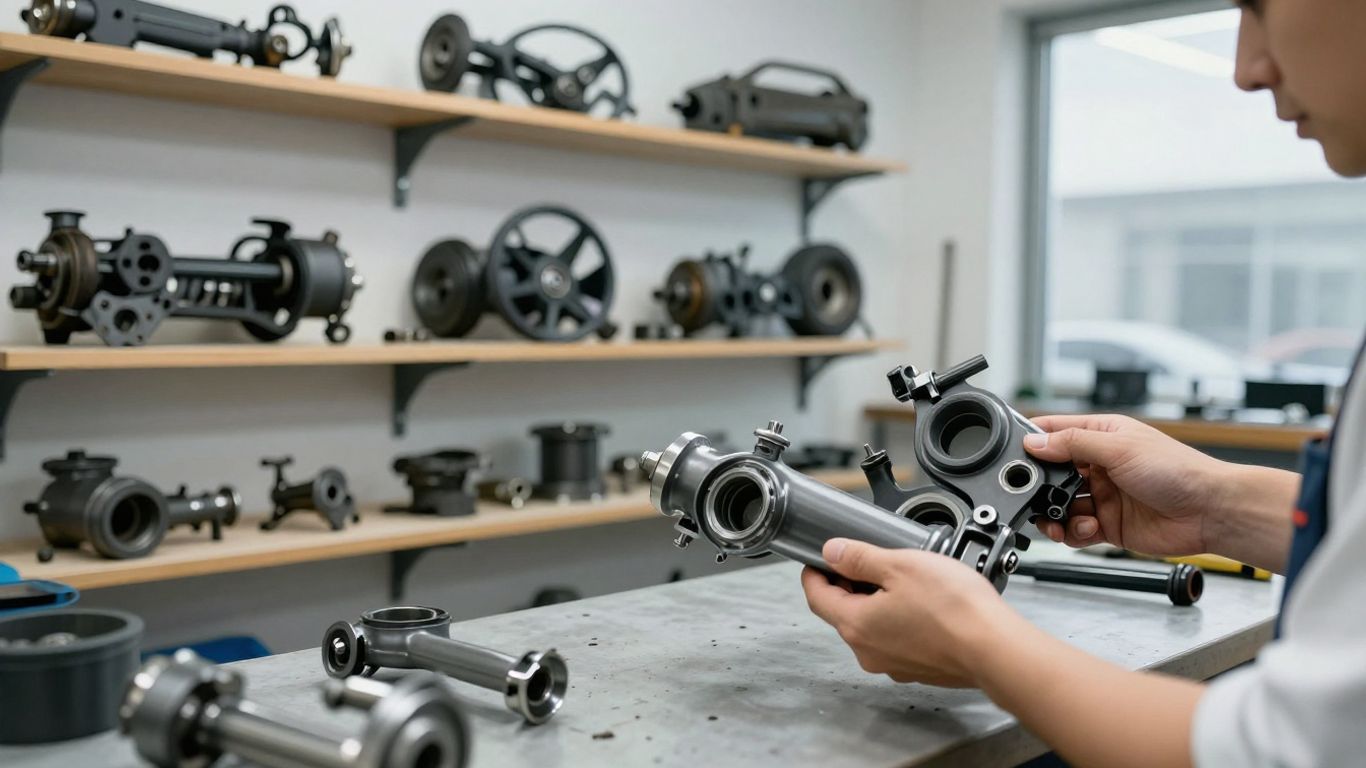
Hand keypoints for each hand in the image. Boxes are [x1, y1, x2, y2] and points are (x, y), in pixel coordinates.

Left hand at [801, 538, 1010, 687]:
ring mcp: (893, 665)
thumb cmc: (954, 609)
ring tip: (902, 579)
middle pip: (843, 613)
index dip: (814, 574)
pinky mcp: (918, 670)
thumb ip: (860, 558)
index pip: (817, 597)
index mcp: (856, 625)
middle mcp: (869, 652)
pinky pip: (896, 640)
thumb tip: (832, 552)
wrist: (997, 650)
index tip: (816, 560)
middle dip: (848, 585)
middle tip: (865, 561)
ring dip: (876, 602)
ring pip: (871, 627)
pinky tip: (922, 603)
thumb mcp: (900, 565)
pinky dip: (899, 620)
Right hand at [1024, 414, 1229, 556]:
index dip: (1033, 441)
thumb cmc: (1179, 470)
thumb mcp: (1119, 447)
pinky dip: (1074, 532)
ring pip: (1059, 504)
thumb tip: (1034, 442)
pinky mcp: (1108, 524)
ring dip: (1055, 513)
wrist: (1209, 512)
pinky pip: (1076, 529)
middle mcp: (1099, 465)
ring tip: (1060, 519)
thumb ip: (1073, 443)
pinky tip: (1088, 528)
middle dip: (1040, 486)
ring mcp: (1103, 495)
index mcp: (1102, 435)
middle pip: (1051, 473)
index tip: (1014, 453)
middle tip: (1035, 495)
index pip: (1056, 432)